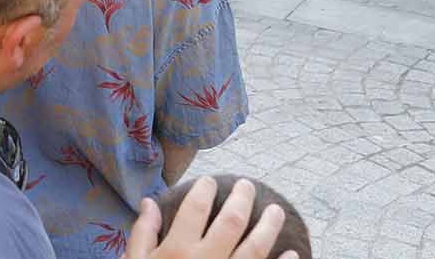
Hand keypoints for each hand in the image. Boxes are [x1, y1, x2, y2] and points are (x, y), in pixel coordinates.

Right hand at [123, 178, 296, 258]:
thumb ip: (143, 235)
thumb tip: (148, 203)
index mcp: (178, 251)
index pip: (195, 209)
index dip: (203, 191)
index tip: (210, 182)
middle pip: (231, 221)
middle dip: (243, 198)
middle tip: (248, 186)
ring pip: (256, 247)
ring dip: (269, 226)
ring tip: (276, 211)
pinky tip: (291, 254)